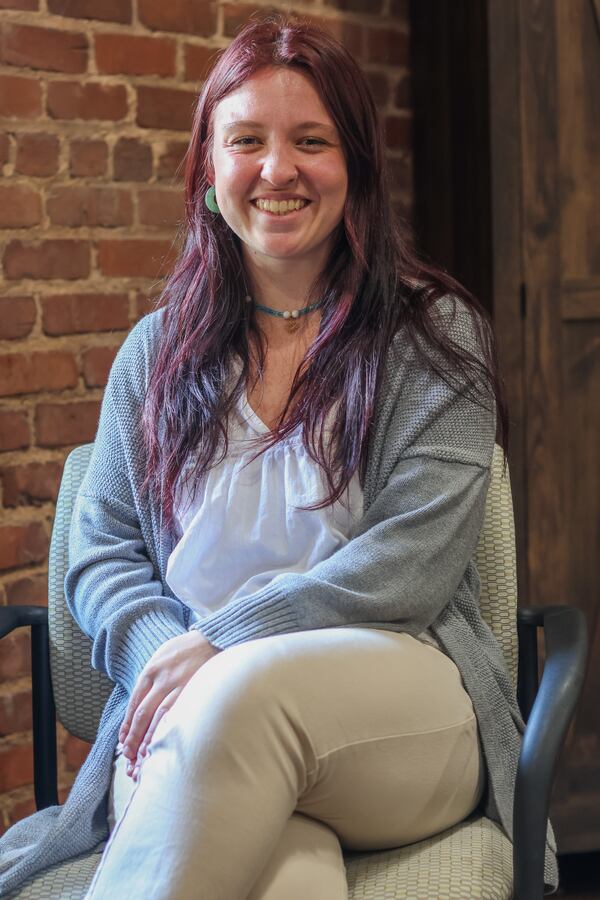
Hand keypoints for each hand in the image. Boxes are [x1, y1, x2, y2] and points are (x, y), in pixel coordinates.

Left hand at [118, 631, 219, 778]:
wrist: (213, 638)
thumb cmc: (187, 650)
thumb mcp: (162, 656)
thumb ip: (151, 677)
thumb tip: (141, 703)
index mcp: (151, 670)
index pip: (134, 703)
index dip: (127, 725)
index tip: (123, 741)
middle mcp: (162, 679)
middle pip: (142, 713)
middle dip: (133, 737)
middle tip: (128, 756)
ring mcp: (178, 685)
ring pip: (158, 718)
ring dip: (148, 739)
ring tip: (142, 757)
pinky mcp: (194, 690)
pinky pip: (177, 714)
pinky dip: (168, 730)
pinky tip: (164, 743)